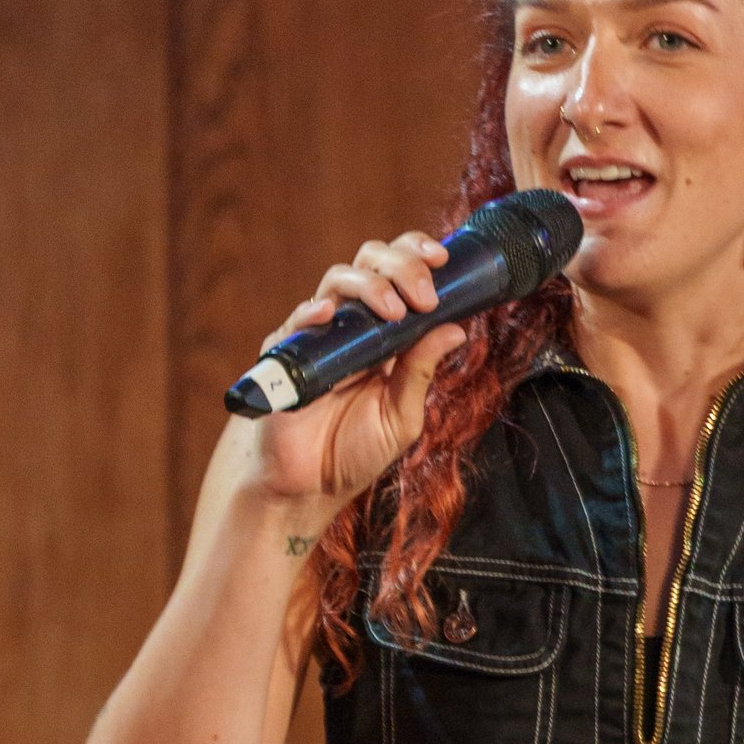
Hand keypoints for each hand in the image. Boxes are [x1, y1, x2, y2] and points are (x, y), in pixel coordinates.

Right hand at [240, 230, 467, 511]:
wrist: (307, 487)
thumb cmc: (354, 452)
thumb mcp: (400, 416)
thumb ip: (421, 372)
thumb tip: (457, 329)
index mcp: (386, 334)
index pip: (399, 274)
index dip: (417, 257)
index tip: (441, 261)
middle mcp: (352, 325)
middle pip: (371, 263)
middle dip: (401, 266)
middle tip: (424, 295)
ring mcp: (319, 334)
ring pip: (338, 279)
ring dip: (371, 286)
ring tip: (395, 311)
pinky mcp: (286, 352)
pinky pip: (297, 320)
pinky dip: (313, 311)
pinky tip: (330, 314)